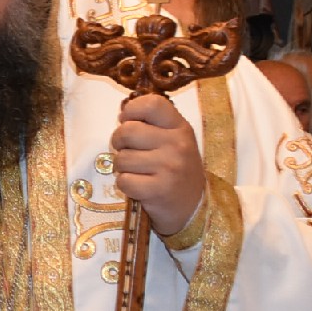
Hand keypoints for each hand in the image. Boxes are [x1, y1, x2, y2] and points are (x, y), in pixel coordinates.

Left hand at [108, 94, 205, 238]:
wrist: (193, 207)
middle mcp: (177, 144)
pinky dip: (125, 185)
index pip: (152, 104)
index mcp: (180, 127)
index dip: (131, 110)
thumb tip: (122, 116)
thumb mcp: (174, 141)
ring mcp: (169, 167)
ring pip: (122, 158)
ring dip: (122, 167)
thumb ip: (153, 125)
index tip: (126, 120)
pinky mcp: (159, 190)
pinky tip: (138, 187)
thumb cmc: (176, 170)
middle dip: (118, 142)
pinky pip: (124, 181)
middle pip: (128, 131)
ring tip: (136, 171)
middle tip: (125, 150)